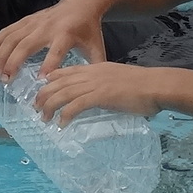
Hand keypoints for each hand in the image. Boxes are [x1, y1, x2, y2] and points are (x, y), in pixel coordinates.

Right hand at [0, 0, 107, 80]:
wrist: (81, 3)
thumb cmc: (88, 28)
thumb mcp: (96, 47)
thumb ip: (95, 66)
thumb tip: (96, 89)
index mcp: (66, 35)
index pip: (56, 51)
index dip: (48, 65)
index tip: (40, 80)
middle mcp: (47, 27)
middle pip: (26, 45)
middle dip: (13, 62)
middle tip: (4, 79)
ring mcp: (34, 22)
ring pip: (13, 37)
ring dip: (1, 54)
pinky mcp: (27, 19)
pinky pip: (8, 30)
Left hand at [33, 62, 168, 125]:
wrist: (156, 85)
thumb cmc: (143, 86)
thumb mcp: (118, 80)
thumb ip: (105, 86)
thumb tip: (100, 97)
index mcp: (95, 68)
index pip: (66, 71)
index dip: (50, 80)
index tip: (42, 90)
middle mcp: (91, 74)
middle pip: (59, 83)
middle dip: (44, 95)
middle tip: (36, 108)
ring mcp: (95, 84)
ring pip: (63, 93)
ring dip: (50, 107)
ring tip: (44, 118)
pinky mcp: (100, 96)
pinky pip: (76, 105)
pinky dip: (65, 115)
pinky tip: (61, 124)